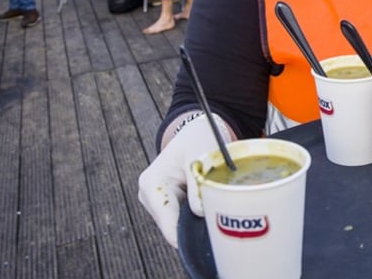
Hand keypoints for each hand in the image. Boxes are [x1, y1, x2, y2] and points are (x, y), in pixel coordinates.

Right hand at [137, 114, 229, 247]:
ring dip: (198, 223)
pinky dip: (199, 218)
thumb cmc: (198, 139)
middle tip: (222, 226)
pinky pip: (185, 220)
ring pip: (180, 226)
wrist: (197, 132)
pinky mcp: (169, 206)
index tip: (210, 237)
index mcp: (151, 183)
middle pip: (174, 228)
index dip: (187, 236)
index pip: (167, 222)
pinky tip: (213, 210)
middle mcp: (150, 196)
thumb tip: (200, 213)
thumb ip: (197, 184)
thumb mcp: (199, 154)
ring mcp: (158, 203)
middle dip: (195, 229)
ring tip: (219, 212)